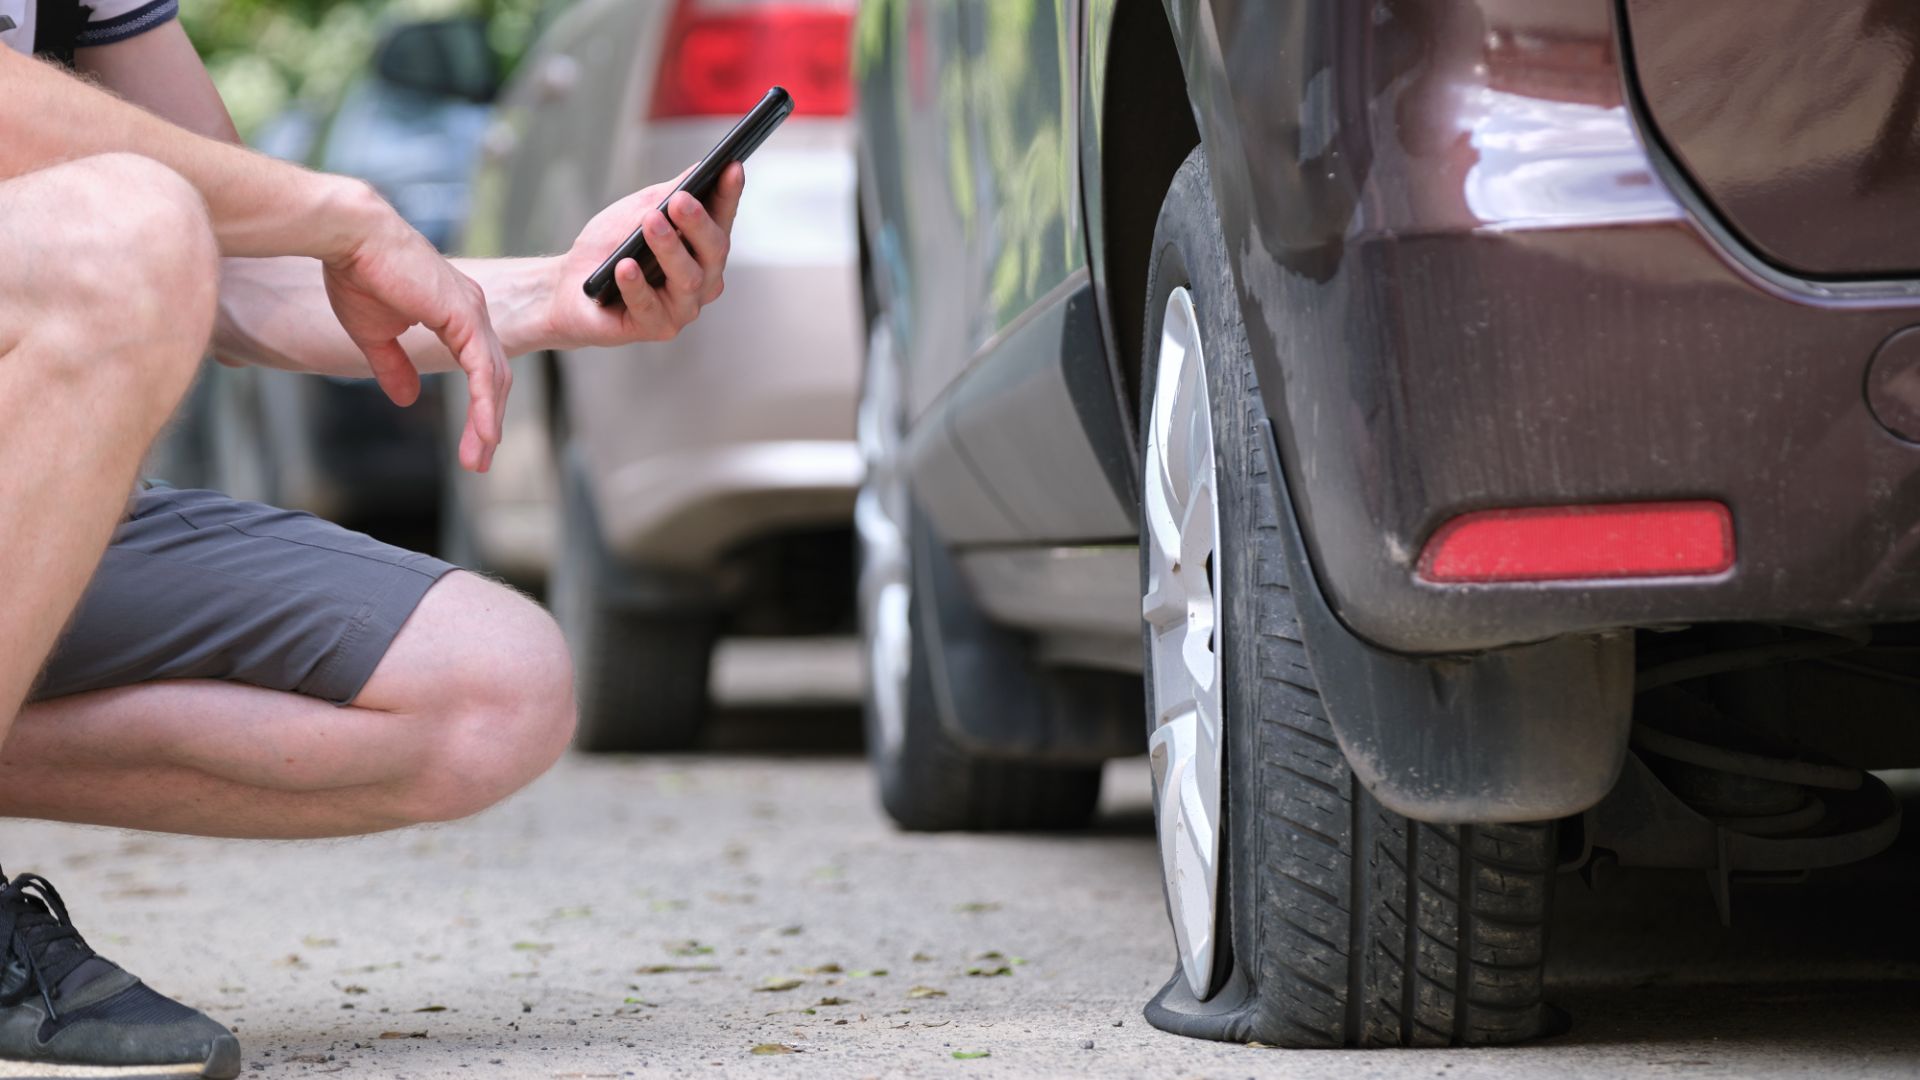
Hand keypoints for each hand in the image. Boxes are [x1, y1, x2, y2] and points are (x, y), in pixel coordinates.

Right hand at [321, 191, 509, 472]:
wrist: (349, 237)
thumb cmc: (358, 274)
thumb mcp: (375, 334)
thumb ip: (394, 366)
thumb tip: (407, 399)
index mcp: (456, 313)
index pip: (479, 368)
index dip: (478, 407)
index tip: (471, 443)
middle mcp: (472, 312)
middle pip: (493, 378)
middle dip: (487, 423)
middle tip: (478, 461)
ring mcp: (472, 312)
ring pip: (493, 378)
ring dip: (487, 422)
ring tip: (478, 458)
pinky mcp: (463, 315)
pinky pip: (482, 369)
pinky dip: (484, 403)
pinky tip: (485, 433)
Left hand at [544, 162, 743, 349]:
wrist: (569, 285)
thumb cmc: (609, 247)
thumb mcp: (639, 210)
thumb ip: (669, 194)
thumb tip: (700, 169)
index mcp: (702, 249)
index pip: (722, 219)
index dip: (729, 194)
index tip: (732, 167)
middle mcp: (701, 280)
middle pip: (713, 251)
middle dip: (698, 224)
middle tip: (680, 201)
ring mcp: (682, 307)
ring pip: (687, 279)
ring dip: (669, 249)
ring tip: (650, 223)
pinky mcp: (656, 327)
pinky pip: (649, 306)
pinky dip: (636, 285)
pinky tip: (625, 267)